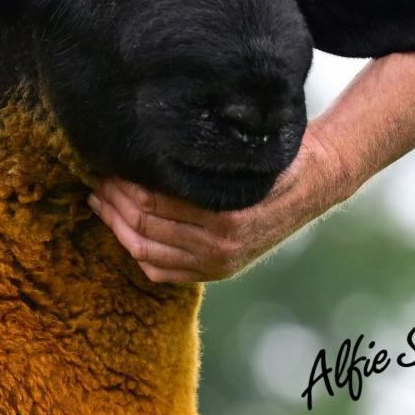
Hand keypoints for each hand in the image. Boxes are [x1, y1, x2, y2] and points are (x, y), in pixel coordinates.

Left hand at [88, 131, 350, 284]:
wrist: (316, 184)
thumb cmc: (275, 158)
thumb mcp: (242, 152)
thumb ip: (201, 157)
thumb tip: (148, 142)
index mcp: (225, 216)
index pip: (154, 202)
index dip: (125, 184)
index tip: (109, 165)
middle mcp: (219, 246)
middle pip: (144, 227)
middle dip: (115, 203)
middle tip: (98, 181)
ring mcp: (216, 264)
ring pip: (145, 251)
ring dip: (117, 227)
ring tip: (102, 203)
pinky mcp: (215, 273)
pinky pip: (159, 271)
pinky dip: (136, 252)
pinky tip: (121, 230)